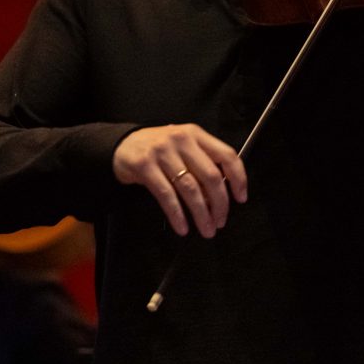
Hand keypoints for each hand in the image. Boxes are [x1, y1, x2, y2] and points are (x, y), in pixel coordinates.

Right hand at [112, 124, 247, 237]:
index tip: (241, 198)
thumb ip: (202, 163)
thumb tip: (219, 196)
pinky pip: (166, 195)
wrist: (122, 145)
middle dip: (220, 204)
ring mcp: (162, 152)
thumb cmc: (158, 149)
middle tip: (220, 222)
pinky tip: (182, 227)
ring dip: (201, 214)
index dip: (238, 178)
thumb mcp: (183, 147)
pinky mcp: (145, 166)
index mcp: (196, 134)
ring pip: (190, 188)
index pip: (227, 155)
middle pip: (211, 176)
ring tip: (206, 229)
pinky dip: (177, 215)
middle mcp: (181, 140)